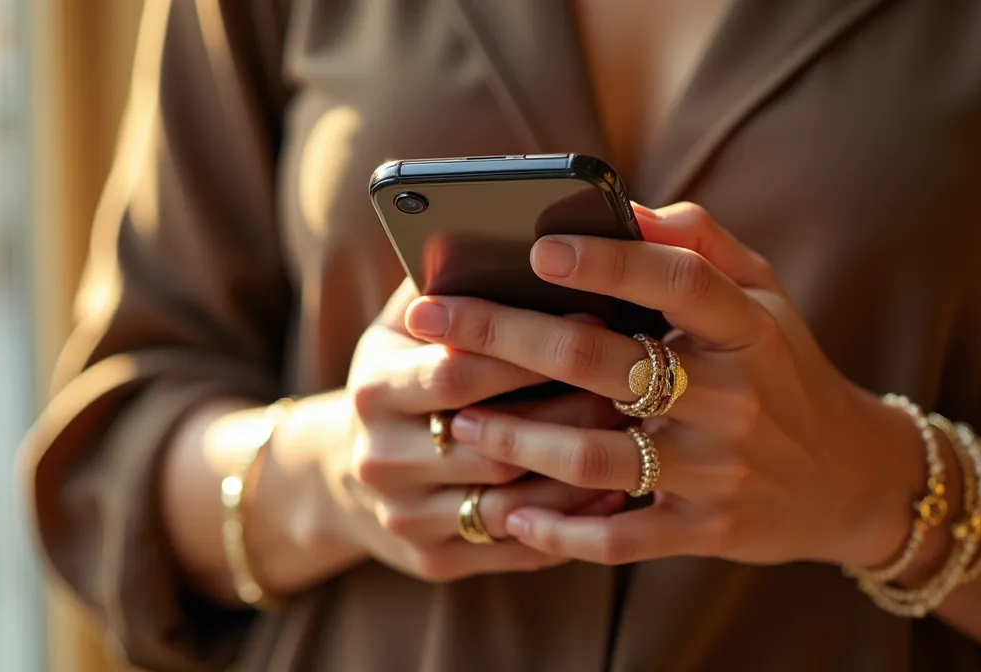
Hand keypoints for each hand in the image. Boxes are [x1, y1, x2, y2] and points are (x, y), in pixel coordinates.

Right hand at [324, 279, 625, 582]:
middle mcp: (379, 458)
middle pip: (492, 442)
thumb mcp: (407, 322)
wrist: (340, 472)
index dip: (529, 348)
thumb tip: (518, 229)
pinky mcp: (431, 560)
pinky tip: (617, 492)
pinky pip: (514, 549)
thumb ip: (452, 277)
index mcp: (374, 388)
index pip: (455, 371)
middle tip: (637, 385)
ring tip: (640, 439)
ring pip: (511, 504)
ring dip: (581, 474)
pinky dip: (569, 524)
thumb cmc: (403, 373)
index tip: (597, 320)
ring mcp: (404, 515)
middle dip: (569, 411)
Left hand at [402, 203, 921, 567]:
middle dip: (504, 337)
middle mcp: (731, 398)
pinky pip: (619, 539)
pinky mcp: (705, 531)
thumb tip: (624, 207)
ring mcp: (717, 470)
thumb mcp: (766, 297)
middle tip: (432, 319)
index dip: (607, 263)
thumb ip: (703, 246)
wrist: (849, 477)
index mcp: (747, 330)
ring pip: (594, 456)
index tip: (535, 246)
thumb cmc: (784, 370)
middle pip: (603, 363)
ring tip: (455, 420)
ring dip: (513, 437)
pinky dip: (558, 531)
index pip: (677, 282)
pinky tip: (510, 515)